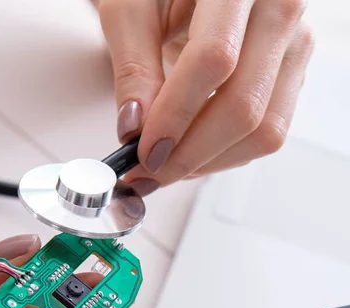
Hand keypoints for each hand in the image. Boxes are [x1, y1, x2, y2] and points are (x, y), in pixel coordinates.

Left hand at [94, 0, 313, 193]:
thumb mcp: (132, 11)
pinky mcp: (291, 76)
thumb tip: (133, 127)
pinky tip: (190, 153)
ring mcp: (293, 46)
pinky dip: (224, 155)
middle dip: (189, 154)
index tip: (143, 151)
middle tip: (147, 174)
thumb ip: (132, 67)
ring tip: (164, 168)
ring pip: (264, 130)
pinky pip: (266, 133)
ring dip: (208, 162)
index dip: (177, 114)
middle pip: (244, 105)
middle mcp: (279, 11)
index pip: (215, 59)